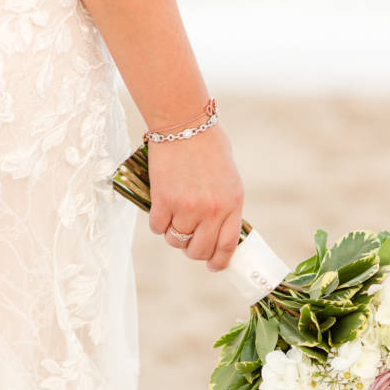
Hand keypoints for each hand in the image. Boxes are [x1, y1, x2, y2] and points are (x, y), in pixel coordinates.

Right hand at [147, 123, 244, 270]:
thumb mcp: (229, 179)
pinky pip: (158, 227)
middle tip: (187, 241)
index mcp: (232, 204)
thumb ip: (225, 206)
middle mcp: (211, 210)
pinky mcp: (164, 201)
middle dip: (192, 251)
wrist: (184, 123)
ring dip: (173, 235)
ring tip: (173, 219)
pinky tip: (160, 210)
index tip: (213, 266)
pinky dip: (158, 223)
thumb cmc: (209, 147)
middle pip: (200, 250)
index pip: (227, 246)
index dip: (219, 261)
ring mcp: (187, 207)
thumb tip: (217, 232)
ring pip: (176, 241)